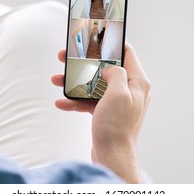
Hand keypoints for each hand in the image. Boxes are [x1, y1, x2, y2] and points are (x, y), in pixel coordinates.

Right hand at [51, 43, 150, 182]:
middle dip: (84, 63)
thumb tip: (109, 67)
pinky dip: (75, 101)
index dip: (112, 42)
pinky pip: (89, 101)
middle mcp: (128, 90)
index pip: (127, 53)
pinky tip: (61, 102)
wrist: (111, 157)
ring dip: (74, 81)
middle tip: (66, 56)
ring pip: (94, 84)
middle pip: (105, 68)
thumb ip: (115, 73)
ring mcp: (116, 102)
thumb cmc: (117, 127)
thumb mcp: (118, 93)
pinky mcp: (105, 113)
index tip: (96, 36)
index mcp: (137, 82)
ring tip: (56, 79)